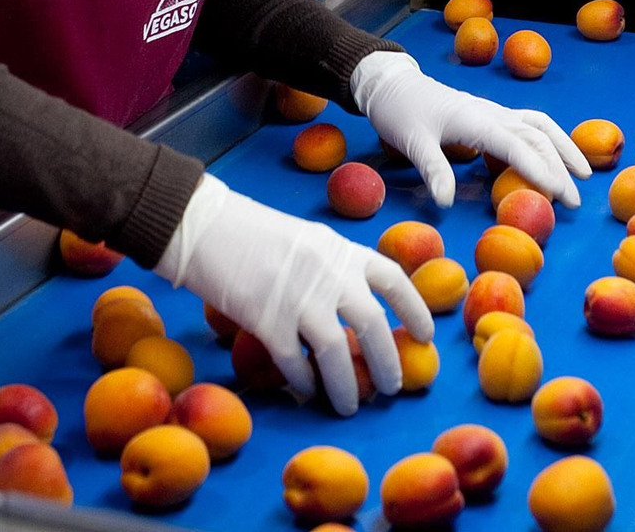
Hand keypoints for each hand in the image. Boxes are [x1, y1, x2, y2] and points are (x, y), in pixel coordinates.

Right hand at [153, 174, 432, 414]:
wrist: (208, 228)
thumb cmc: (255, 234)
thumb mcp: (310, 240)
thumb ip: (336, 270)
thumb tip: (357, 315)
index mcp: (343, 250)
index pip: (393, 279)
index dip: (415, 309)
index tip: (426, 335)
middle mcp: (330, 274)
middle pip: (373, 325)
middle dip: (388, 361)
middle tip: (393, 387)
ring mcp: (300, 298)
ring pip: (337, 353)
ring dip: (348, 386)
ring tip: (352, 406)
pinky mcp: (268, 321)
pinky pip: (294, 364)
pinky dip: (304, 383)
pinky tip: (307, 392)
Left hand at [350, 51, 590, 208]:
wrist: (394, 84)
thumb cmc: (401, 112)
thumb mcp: (413, 142)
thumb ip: (433, 170)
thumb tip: (446, 204)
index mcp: (476, 119)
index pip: (517, 146)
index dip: (539, 169)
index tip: (557, 193)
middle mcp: (492, 113)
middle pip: (536, 137)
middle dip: (560, 167)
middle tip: (575, 201)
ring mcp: (494, 112)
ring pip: (539, 126)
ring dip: (564, 148)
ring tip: (584, 174)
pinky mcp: (490, 115)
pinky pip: (528, 125)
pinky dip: (548, 140)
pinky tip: (555, 157)